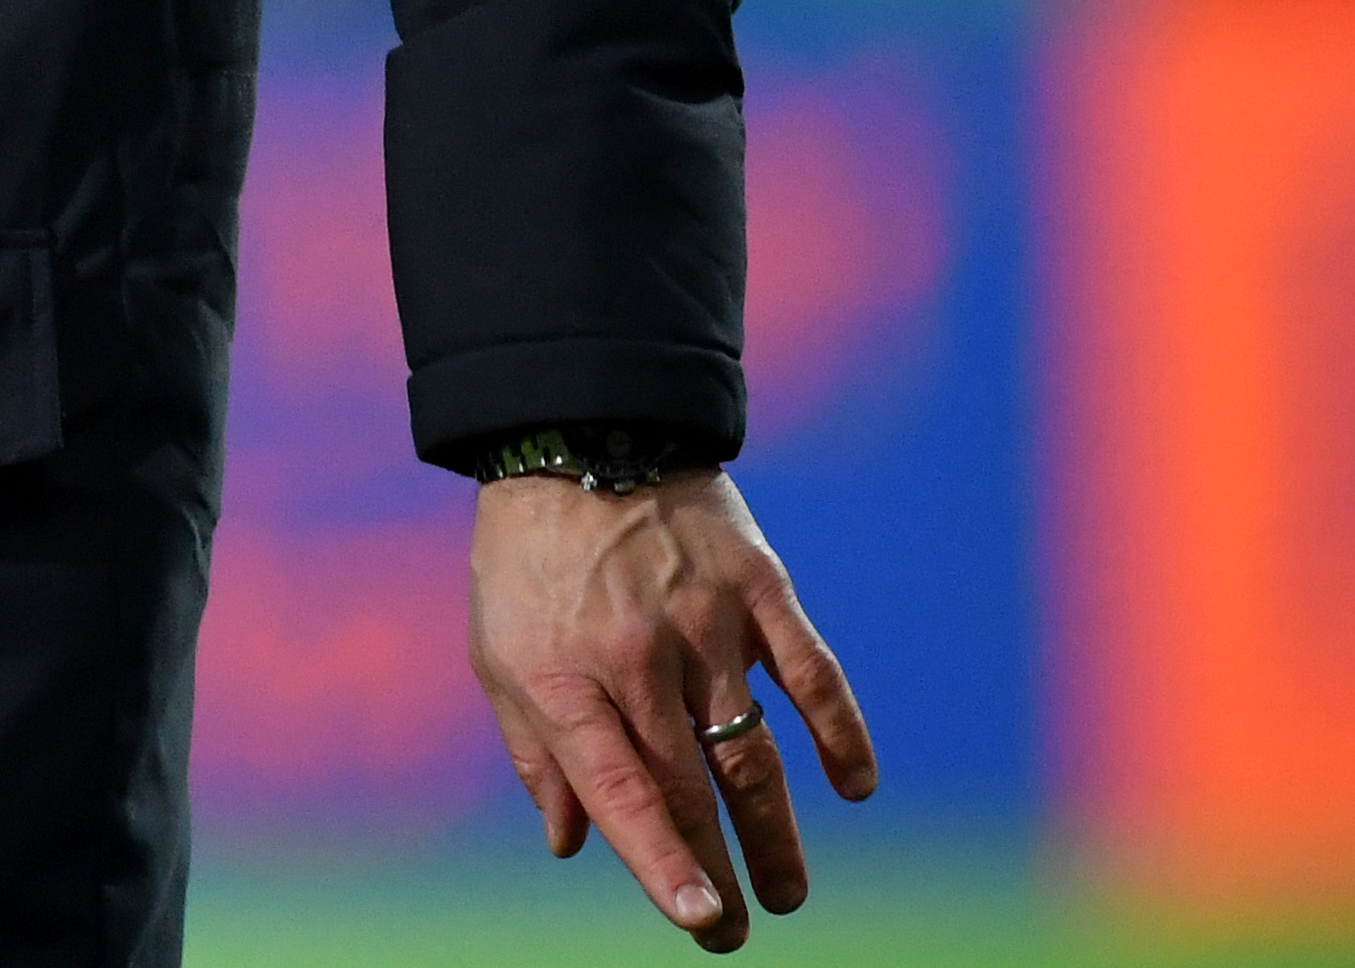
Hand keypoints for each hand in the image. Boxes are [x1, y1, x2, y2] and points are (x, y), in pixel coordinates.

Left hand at [471, 469, 877, 948]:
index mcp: (566, 677)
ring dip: (777, 830)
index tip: (702, 921)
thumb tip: (569, 843)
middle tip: (734, 933)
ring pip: (752, 750)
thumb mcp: (499, 652)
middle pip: (690, 787)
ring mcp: (704, 623)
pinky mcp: (758, 589)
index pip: (622, 792)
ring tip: (789, 892)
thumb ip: (536, 752)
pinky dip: (841, 732)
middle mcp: (637, 658)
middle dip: (717, 871)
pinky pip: (811, 673)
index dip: (663, 863)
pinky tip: (854, 786)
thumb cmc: (528, 560)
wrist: (578, 435)